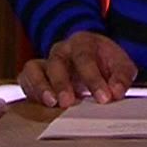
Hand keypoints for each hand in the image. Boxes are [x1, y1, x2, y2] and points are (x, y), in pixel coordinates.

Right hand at [16, 30, 137, 107]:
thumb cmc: (105, 62)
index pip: (85, 58)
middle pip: (57, 63)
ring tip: (51, 103)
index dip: (93, 79)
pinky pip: (25, 78)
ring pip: (35, 69)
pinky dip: (30, 90)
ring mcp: (46, 61)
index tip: (104, 98)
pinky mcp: (35, 74)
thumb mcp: (121, 65)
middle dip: (62, 83)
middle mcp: (61, 49)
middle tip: (69, 102)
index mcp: (83, 42)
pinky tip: (40, 104)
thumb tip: (116, 92)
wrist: (92, 55)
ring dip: (41, 87)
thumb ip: (121, 77)